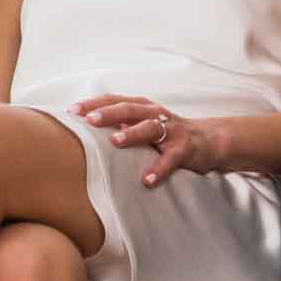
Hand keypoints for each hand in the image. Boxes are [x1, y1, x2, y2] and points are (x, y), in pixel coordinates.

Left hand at [71, 94, 222, 186]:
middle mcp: (156, 114)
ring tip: (115, 141)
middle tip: (88, 120)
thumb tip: (84, 131)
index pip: (114, 100)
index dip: (93, 104)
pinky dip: (159, 168)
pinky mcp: (185, 149)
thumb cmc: (167, 134)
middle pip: (129, 109)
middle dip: (108, 113)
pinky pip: (171, 159)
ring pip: (150, 127)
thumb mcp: (142, 125)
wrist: (208, 140)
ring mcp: (172, 130)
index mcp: (142, 107)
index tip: (71, 111)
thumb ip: (120, 125)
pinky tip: (148, 180)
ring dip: (132, 133)